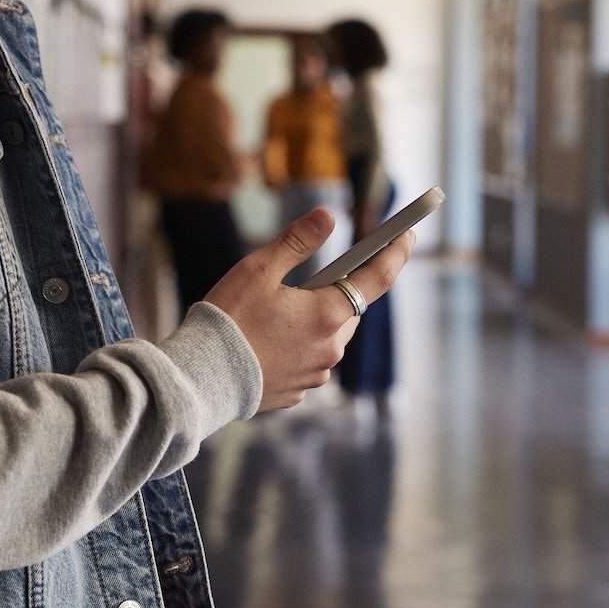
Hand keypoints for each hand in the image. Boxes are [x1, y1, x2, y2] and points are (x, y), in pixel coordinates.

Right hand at [203, 208, 414, 410]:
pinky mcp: (298, 392)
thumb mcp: (259, 270)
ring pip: (327, 338)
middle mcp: (330, 348)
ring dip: (313, 323)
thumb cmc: (228, 320)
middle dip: (333, 293)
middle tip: (301, 284)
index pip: (377, 279)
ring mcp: (315, 373)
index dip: (395, 254)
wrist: (201, 378)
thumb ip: (297, 241)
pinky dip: (296, 348)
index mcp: (327, 315)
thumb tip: (328, 216)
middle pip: (347, 310)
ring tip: (273, 317)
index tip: (407, 235)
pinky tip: (266, 344)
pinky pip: (307, 361)